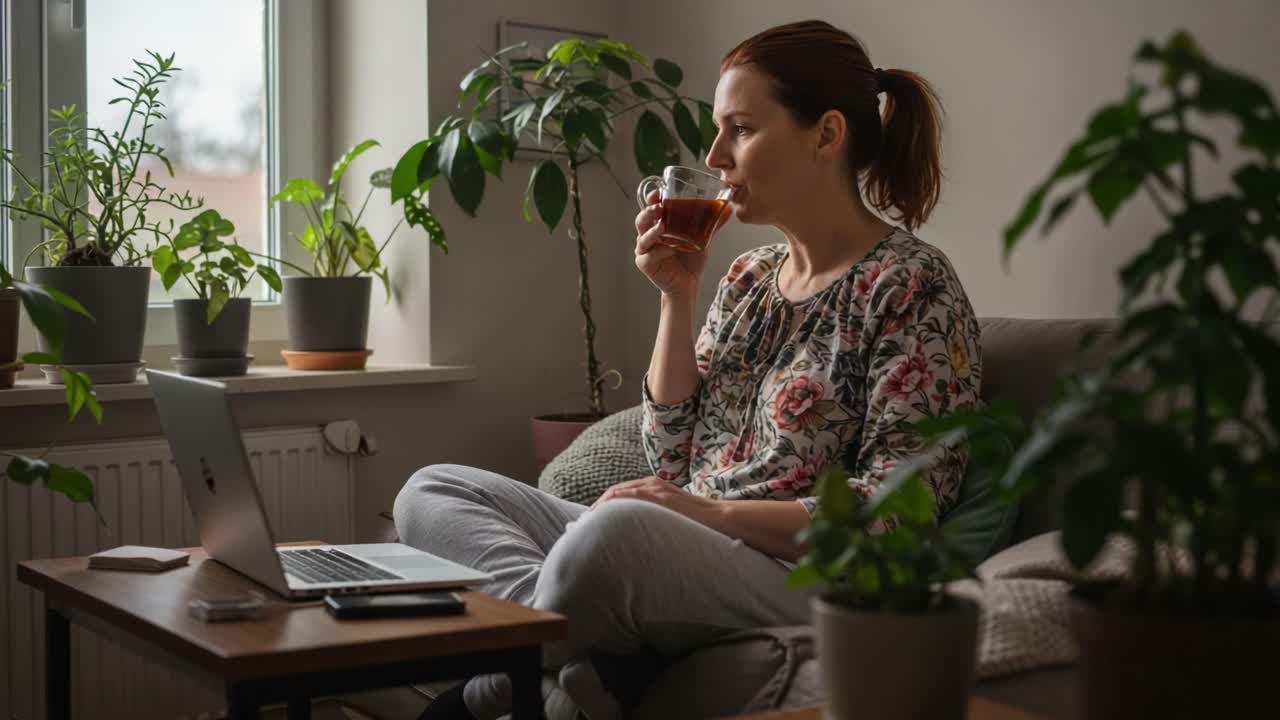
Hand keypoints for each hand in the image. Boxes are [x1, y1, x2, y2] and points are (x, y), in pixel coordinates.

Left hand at [593, 475, 724, 529]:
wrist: (719, 518)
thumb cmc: (697, 522)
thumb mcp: (671, 516)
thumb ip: (655, 518)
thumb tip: (639, 534)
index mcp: (654, 486)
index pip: (621, 492)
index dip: (604, 505)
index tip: (592, 519)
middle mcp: (652, 483)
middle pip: (615, 491)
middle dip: (598, 506)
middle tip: (585, 522)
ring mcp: (656, 489)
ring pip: (619, 492)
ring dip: (601, 505)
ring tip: (589, 520)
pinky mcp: (659, 497)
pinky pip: (630, 496)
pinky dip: (614, 503)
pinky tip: (603, 514)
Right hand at [634, 190, 708, 296]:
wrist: (690, 283)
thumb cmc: (691, 260)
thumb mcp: (702, 238)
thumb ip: (711, 224)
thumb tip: (728, 208)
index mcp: (659, 226)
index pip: (651, 209)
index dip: (652, 200)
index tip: (657, 193)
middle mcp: (649, 236)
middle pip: (642, 221)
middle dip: (648, 213)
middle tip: (658, 208)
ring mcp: (645, 251)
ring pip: (642, 237)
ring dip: (651, 231)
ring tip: (662, 226)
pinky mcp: (645, 264)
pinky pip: (649, 256)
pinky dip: (659, 251)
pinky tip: (670, 249)